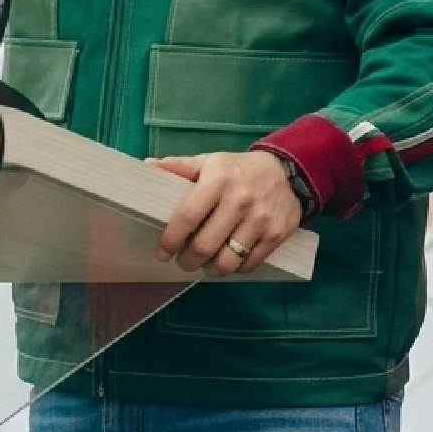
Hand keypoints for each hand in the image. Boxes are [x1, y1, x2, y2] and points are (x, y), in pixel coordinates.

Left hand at [151, 151, 303, 276]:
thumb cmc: (237, 170)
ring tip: (205, 265)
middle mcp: (240, 200)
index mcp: (218, 179)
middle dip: (188, 261)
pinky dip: (235, 269)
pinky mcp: (276, 235)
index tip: (162, 252)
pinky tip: (227, 260)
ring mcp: (261, 219)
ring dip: (210, 269)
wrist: (286, 172)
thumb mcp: (208, 162)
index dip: (170, 239)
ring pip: (228, 261)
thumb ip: (178, 166)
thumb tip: (146, 167)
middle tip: (183, 261)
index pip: (188, 216)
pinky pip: (249, 264)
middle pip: (205, 245)